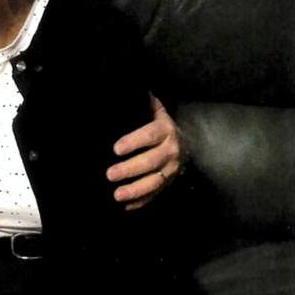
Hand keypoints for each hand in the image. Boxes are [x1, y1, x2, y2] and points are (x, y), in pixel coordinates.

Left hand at [107, 94, 185, 209]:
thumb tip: (127, 88)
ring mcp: (171, 170)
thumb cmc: (158, 125)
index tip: (115, 148)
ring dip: (135, 190)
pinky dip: (141, 202)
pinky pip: (155, 195)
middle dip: (130, 169)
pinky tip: (125, 207)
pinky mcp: (168, 183)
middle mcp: (171, 151)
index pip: (149, 135)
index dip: (133, 141)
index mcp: (165, 130)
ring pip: (154, 182)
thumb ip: (142, 102)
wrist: (185, 143)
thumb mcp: (153, 111)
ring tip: (116, 195)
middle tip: (109, 174)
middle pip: (151, 162)